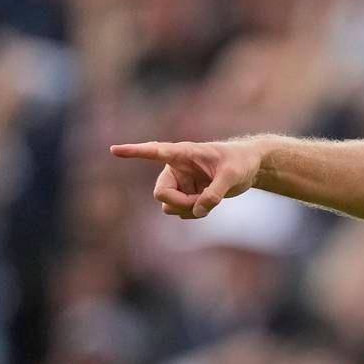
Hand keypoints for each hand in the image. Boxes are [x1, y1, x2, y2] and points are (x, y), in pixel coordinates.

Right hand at [110, 138, 265, 217]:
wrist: (249, 167)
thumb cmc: (240, 162)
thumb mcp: (232, 175)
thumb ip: (215, 193)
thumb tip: (198, 211)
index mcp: (183, 153)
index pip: (154, 151)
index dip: (134, 152)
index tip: (114, 150)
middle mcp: (176, 168)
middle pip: (161, 193)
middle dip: (179, 204)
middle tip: (201, 204)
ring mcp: (180, 183)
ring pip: (168, 206)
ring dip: (187, 210)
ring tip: (209, 202)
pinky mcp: (186, 194)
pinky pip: (180, 211)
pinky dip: (193, 214)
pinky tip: (207, 206)